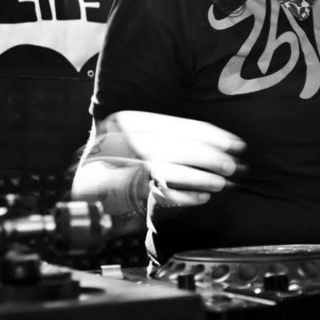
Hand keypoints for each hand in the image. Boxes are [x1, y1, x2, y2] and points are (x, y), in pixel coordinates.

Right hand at [99, 110, 245, 207]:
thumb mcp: (141, 140)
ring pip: (169, 169)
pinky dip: (184, 196)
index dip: (211, 135)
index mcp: (128, 121)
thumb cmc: (119, 163)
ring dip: (201, 177)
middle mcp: (121, 140)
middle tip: (234, 165)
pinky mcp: (118, 192)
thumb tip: (219, 145)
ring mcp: (117, 166)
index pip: (178, 126)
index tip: (236, 143)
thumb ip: (172, 139)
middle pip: (177, 147)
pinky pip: (157, 193)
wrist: (83, 190)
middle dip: (210, 156)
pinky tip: (201, 198)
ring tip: (222, 183)